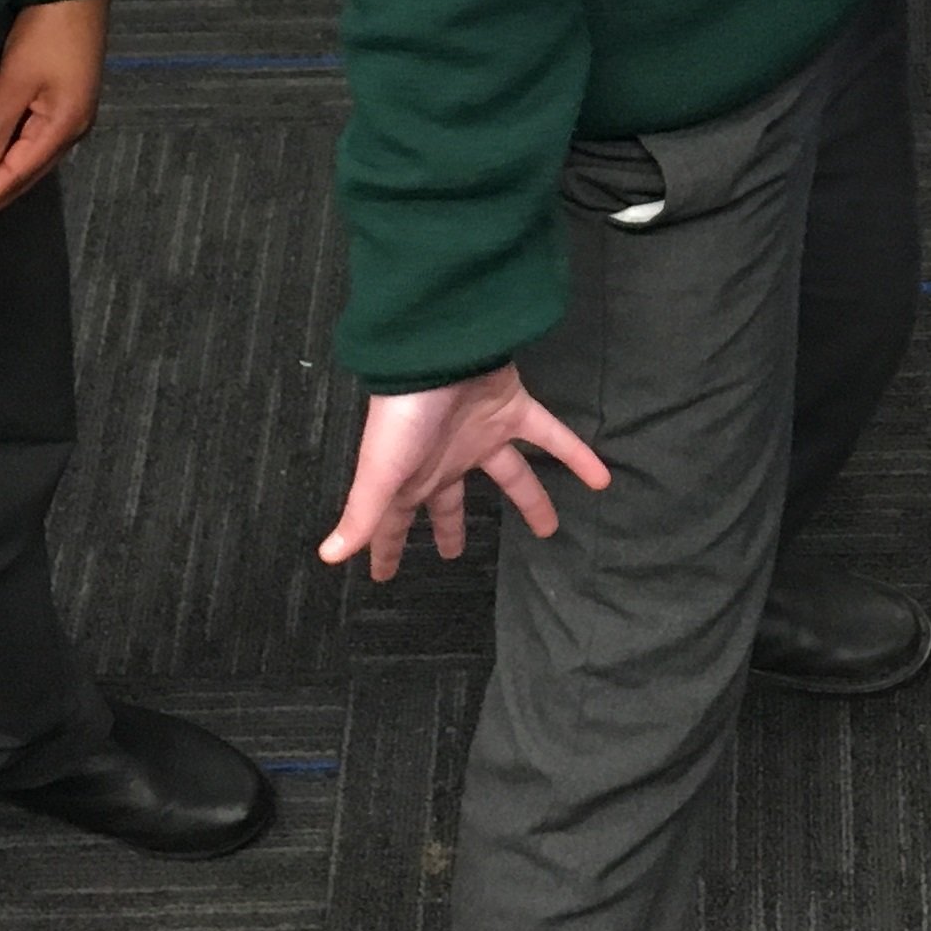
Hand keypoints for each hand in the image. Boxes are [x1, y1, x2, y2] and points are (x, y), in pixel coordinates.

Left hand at [0, 0, 107, 226]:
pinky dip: (12, 166)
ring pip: (31, 167)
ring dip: (0, 186)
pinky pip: (35, 150)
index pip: (14, 178)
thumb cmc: (46, 32)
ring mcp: (72, 121)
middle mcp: (71, 133)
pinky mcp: (68, 108)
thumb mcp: (15, 80)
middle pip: (26, 179)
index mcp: (61, 129)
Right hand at [317, 367, 612, 581]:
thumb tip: (328, 556)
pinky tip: (602, 479)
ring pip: (511, 475)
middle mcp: (447, 460)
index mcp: (412, 479)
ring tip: (550, 529)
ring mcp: (482, 435)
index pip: (396, 522)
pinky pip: (552, 436)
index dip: (388, 550)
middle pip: (450, 502)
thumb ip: (361, 515)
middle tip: (454, 554)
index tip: (383, 576)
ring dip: (532, 501)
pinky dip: (578, 456)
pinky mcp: (513, 410)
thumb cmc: (402, 417)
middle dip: (450, 527)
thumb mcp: (378, 472)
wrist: (434, 355)